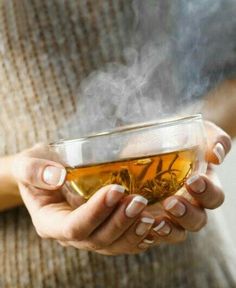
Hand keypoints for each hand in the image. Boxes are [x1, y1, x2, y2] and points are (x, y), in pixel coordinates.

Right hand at [10, 144, 157, 254]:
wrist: (45, 173)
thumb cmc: (37, 167)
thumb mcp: (27, 164)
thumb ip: (34, 170)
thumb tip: (57, 175)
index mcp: (50, 221)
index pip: (74, 226)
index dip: (95, 212)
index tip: (115, 189)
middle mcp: (70, 234)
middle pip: (97, 240)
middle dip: (120, 222)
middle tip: (139, 201)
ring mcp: (88, 234)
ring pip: (113, 245)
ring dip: (133, 231)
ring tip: (150, 214)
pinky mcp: (102, 229)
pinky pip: (121, 241)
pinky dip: (139, 236)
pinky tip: (154, 224)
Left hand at [144, 121, 231, 247]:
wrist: (158, 139)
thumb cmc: (183, 136)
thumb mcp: (201, 132)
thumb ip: (215, 140)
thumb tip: (216, 155)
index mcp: (205, 186)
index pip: (213, 197)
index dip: (207, 192)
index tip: (193, 180)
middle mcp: (190, 203)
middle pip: (197, 220)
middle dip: (186, 214)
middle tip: (170, 202)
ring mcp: (170, 213)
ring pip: (177, 232)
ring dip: (168, 230)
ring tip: (155, 222)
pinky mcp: (151, 216)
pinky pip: (152, 232)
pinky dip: (147, 232)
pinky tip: (137, 224)